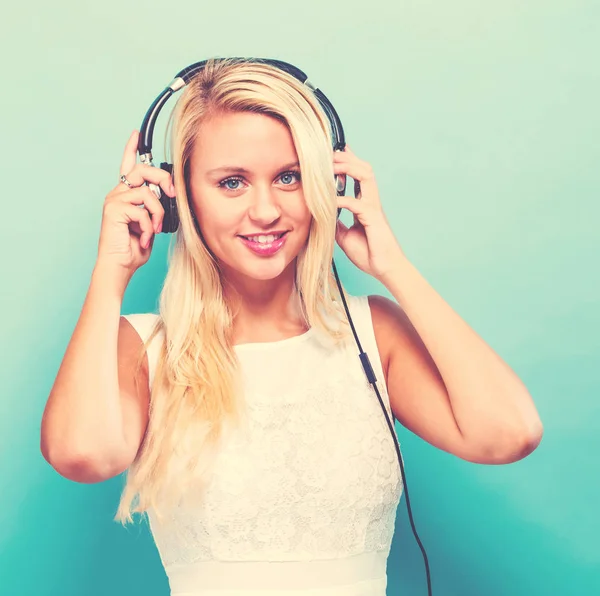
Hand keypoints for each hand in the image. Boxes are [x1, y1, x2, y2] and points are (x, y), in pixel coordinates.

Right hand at [96, 130, 173, 273]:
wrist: (120, 265)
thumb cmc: (136, 247)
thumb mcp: (152, 223)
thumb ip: (157, 206)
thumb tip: (171, 196)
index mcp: (126, 194)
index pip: (128, 166)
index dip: (131, 149)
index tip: (136, 134)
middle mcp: (118, 193)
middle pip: (143, 170)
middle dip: (163, 179)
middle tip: (174, 194)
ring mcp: (114, 200)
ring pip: (147, 192)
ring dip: (158, 213)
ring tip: (156, 229)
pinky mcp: (113, 210)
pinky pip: (142, 210)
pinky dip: (150, 226)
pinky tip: (145, 238)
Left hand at [333, 145, 404, 279]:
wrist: (384, 269)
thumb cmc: (368, 253)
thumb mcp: (344, 235)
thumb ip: (336, 222)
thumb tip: (324, 215)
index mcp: (365, 204)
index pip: (357, 176)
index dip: (348, 162)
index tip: (333, 152)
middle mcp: (371, 202)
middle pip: (363, 169)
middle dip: (347, 158)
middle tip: (329, 153)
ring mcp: (374, 208)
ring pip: (366, 176)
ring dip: (348, 168)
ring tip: (331, 166)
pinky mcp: (373, 218)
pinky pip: (356, 203)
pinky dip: (341, 199)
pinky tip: (328, 200)